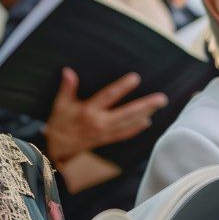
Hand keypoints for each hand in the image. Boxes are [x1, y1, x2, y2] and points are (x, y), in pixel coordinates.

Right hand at [45, 68, 167, 164]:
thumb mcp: (60, 104)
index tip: (135, 78)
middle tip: (161, 98)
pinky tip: (147, 121)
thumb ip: (67, 87)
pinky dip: (137, 128)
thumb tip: (68, 71)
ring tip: (158, 106)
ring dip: (145, 114)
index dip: (122, 87)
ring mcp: (105, 132)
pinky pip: (125, 134)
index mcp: (88, 111)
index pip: (109, 96)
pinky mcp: (107, 139)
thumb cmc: (60, 123)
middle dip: (145, 105)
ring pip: (129, 123)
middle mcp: (100, 122)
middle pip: (127, 113)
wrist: (58, 148)